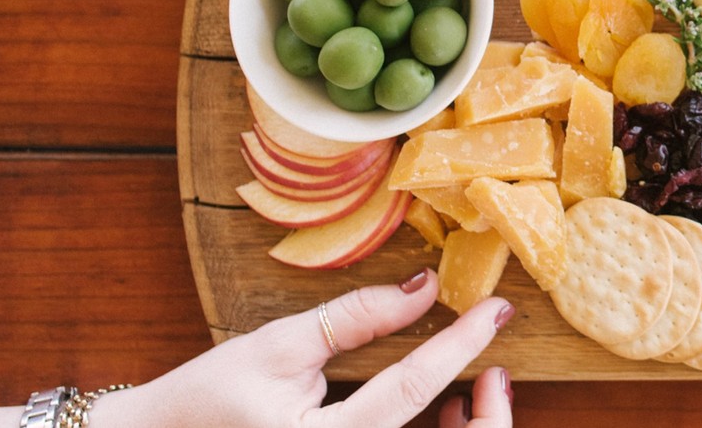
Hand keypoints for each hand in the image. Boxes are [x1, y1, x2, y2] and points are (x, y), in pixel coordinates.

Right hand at [92, 269, 514, 427]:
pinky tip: (441, 412)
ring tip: (472, 388)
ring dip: (467, 427)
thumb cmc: (204, 400)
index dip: (462, 344)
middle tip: (495, 368)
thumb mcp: (277, 348)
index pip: (412, 388)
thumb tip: (423, 288)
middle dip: (487, 414)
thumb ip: (354, 319)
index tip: (497, 310)